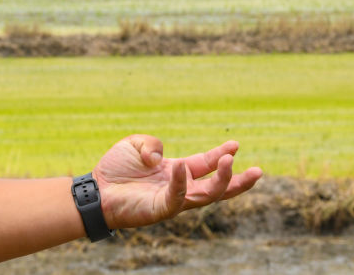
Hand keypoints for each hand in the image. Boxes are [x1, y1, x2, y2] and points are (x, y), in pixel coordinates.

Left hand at [92, 135, 261, 229]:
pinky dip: (181, 183)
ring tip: (232, 163)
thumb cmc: (114, 169)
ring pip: (205, 196)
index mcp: (176, 171)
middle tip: (258, 171)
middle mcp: (179, 187)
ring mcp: (172, 200)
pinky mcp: (160, 210)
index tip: (237, 144)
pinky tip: (182, 167)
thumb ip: (153, 143)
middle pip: (216, 188)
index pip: (205, 164)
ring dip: (220, 181)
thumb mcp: (136, 144)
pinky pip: (176, 198)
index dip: (221, 155)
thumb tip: (164, 157)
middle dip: (237, 181)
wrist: (95, 190)